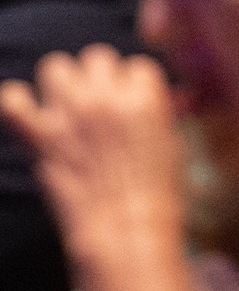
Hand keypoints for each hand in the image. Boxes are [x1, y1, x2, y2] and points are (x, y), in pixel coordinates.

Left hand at [0, 44, 184, 268]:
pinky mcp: (42, 138)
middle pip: (96, 57)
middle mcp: (106, 97)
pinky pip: (13, 101)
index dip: (132, 86)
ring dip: (61, 84)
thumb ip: (154, 110)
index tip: (129, 106)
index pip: (135, 66)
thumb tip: (139, 99)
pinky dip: (15, 103)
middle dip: (97, 79)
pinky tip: (23, 112)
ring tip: (63, 107)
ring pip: (55, 66)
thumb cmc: (156, 195)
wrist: (125, 233)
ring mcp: (71, 114)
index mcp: (144, 96)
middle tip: (97, 106)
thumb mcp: (171, 142)